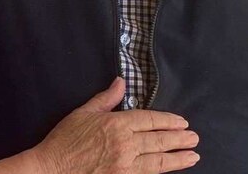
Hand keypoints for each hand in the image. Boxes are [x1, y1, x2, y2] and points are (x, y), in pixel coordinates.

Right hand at [31, 78, 198, 173]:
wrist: (52, 169)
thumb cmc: (65, 140)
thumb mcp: (83, 113)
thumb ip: (106, 98)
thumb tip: (121, 82)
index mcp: (116, 124)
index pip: (149, 120)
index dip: (168, 120)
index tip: (182, 122)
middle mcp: (125, 145)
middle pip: (159, 140)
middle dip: (179, 139)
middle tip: (194, 138)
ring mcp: (125, 166)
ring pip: (158, 161)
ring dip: (178, 158)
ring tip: (193, 156)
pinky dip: (161, 172)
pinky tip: (170, 170)